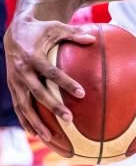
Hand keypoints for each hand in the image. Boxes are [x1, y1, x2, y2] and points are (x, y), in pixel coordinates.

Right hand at [3, 15, 94, 140]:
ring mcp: (14, 81)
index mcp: (32, 57)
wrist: (14, 32)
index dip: (66, 83)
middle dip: (52, 108)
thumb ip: (74, 33)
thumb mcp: (57, 28)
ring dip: (36, 122)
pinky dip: (26, 122)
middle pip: (37, 93)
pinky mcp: (11, 87)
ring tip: (50, 137)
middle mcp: (21, 72)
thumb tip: (94, 39)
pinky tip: (36, 135)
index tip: (82, 94)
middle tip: (69, 120)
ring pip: (24, 106)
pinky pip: (18, 108)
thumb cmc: (41, 30)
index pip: (51, 73)